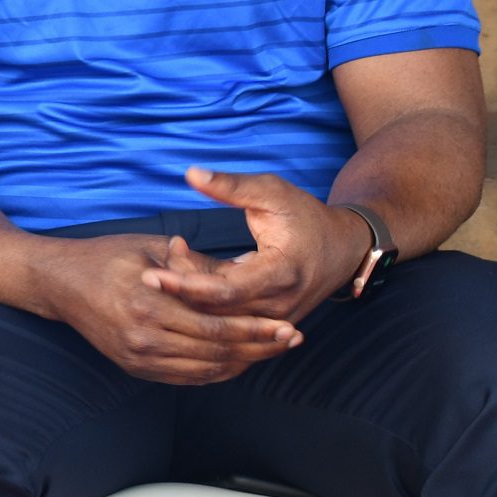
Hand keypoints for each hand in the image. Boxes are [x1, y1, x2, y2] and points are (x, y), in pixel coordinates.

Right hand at [37, 233, 300, 384]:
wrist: (58, 283)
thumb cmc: (104, 257)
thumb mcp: (151, 249)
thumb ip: (195, 266)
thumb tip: (241, 274)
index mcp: (148, 305)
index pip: (216, 327)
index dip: (256, 330)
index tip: (288, 326)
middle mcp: (143, 338)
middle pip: (217, 353)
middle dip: (260, 348)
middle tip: (292, 339)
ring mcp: (138, 358)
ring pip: (205, 371)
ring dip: (243, 362)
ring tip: (272, 350)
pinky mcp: (134, 367)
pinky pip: (186, 377)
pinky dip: (217, 371)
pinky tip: (237, 359)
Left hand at [140, 166, 375, 322]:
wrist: (344, 249)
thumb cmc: (306, 216)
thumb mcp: (272, 192)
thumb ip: (232, 186)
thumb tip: (192, 174)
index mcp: (282, 273)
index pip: (226, 290)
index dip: (186, 285)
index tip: (152, 275)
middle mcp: (279, 305)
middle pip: (217, 309)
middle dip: (181, 288)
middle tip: (160, 259)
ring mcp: (274, 319)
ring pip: (220, 319)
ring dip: (190, 295)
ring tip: (172, 260)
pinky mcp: (267, 323)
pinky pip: (228, 318)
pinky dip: (203, 300)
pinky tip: (187, 272)